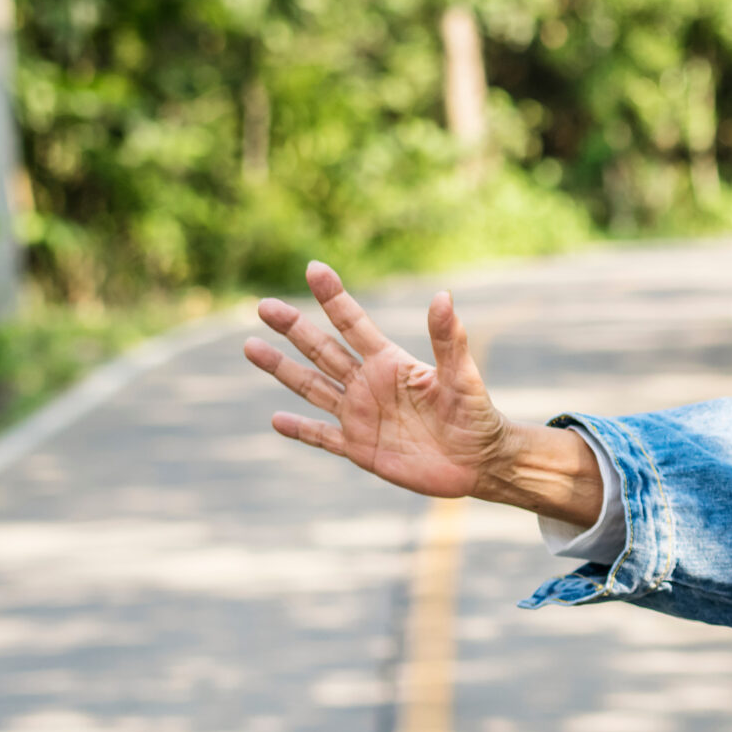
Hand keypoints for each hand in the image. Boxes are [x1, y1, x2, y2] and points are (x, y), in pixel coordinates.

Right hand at [246, 262, 601, 524]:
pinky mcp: (360, 449)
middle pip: (323, 351)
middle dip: (294, 329)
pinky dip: (301, 430)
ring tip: (251, 346)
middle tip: (264, 305)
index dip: (334, 298)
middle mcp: (369, 385)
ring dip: (283, 369)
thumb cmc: (477, 416)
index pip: (355, 324)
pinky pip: (323, 437)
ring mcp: (361, 416)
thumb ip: (448, 339)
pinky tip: (276, 420)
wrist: (481, 463)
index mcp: (390, 363)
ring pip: (313, 388)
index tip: (314, 268)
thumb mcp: (462, 377)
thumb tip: (443, 295)